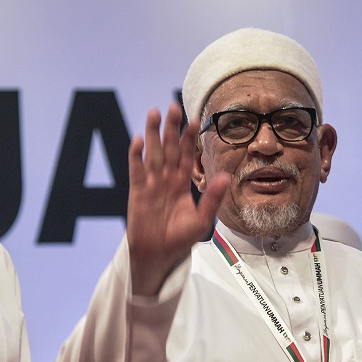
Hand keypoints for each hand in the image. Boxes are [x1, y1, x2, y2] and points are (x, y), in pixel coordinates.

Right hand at [127, 103, 227, 295]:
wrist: (159, 255)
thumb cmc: (180, 239)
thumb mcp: (202, 220)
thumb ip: (212, 198)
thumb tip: (225, 177)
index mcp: (182, 183)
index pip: (187, 155)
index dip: (190, 137)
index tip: (195, 118)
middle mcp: (166, 178)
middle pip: (169, 148)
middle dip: (171, 128)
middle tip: (172, 106)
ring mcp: (151, 183)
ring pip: (153, 153)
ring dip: (152, 134)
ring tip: (153, 113)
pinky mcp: (138, 192)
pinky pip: (137, 170)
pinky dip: (136, 156)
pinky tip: (138, 141)